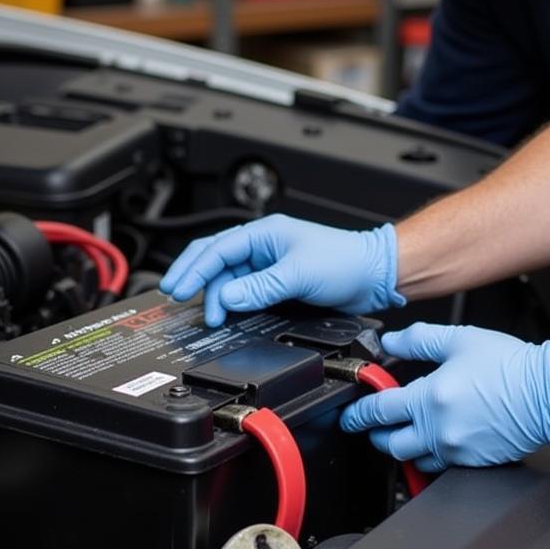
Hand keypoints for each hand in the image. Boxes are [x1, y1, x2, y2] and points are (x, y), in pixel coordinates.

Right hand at [159, 213, 404, 326]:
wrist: (375, 275)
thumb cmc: (346, 261)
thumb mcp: (298, 273)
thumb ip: (260, 287)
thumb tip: (227, 298)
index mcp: (264, 233)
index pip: (218, 249)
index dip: (194, 269)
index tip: (178, 289)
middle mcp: (263, 247)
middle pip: (215, 260)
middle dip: (192, 276)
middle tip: (174, 295)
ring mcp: (269, 265)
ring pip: (228, 278)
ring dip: (214, 294)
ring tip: (207, 315)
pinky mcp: (278, 283)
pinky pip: (245, 291)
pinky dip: (230, 302)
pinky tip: (224, 312)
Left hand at [340, 323, 549, 470]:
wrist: (548, 394)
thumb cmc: (510, 367)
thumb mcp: (458, 340)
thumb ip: (418, 340)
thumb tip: (391, 342)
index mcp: (429, 399)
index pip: (378, 412)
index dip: (358, 413)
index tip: (350, 415)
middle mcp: (438, 430)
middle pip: (390, 445)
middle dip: (377, 436)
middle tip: (375, 426)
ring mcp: (456, 450)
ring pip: (415, 461)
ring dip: (405, 448)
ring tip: (405, 433)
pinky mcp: (474, 462)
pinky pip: (442, 467)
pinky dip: (433, 456)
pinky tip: (437, 439)